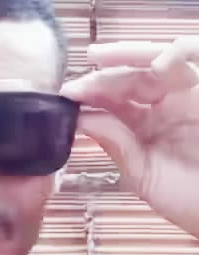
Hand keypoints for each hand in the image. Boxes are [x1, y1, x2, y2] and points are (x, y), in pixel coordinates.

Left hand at [63, 38, 198, 238]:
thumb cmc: (188, 200)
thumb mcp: (142, 175)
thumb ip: (116, 144)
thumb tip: (81, 118)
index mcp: (145, 122)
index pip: (114, 98)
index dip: (90, 93)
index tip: (67, 95)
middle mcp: (165, 103)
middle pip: (131, 75)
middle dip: (102, 75)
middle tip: (78, 81)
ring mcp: (188, 93)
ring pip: (157, 59)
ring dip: (129, 54)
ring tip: (101, 58)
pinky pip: (193, 57)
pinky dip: (176, 54)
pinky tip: (155, 67)